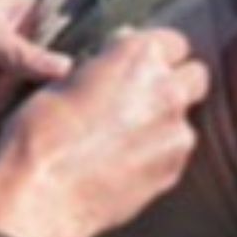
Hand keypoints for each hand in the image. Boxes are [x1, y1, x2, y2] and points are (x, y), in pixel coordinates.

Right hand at [0, 29, 209, 236]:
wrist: (40, 194)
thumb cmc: (40, 132)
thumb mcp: (65, 80)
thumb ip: (107, 67)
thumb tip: (121, 62)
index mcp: (138, 55)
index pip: (175, 42)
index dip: (158, 54)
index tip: (142, 66)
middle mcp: (167, 88)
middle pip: (195, 76)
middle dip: (176, 83)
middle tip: (146, 97)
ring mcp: (176, 131)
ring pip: (185, 118)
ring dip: (166, 122)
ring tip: (127, 138)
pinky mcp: (174, 169)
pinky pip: (175, 153)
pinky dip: (158, 154)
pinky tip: (126, 163)